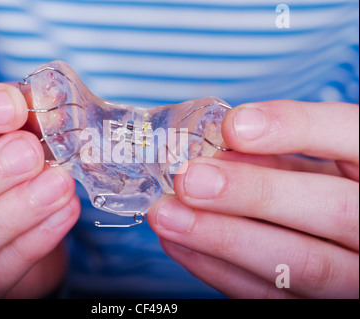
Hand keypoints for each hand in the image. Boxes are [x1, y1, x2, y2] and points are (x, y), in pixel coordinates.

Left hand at [148, 100, 358, 298]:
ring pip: (303, 265)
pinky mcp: (324, 303)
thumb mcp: (324, 159)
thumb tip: (220, 152)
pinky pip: (272, 297)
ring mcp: (359, 273)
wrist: (352, 232)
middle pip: (334, 210)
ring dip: (224, 238)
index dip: (296, 129)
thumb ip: (288, 152)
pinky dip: (221, 270)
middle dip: (253, 193)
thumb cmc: (335, 185)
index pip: (352, 137)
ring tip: (169, 216)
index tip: (234, 126)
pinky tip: (182, 244)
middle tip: (190, 181)